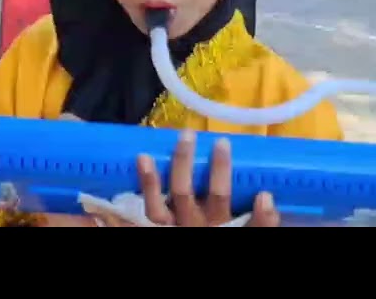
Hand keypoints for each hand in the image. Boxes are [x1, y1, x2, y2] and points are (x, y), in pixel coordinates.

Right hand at [46, 130, 279, 226]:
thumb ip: (115, 222)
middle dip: (184, 163)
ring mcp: (214, 235)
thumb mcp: (135, 230)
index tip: (142, 155)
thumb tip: (107, 210)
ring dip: (221, 172)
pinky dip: (265, 217)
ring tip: (222, 143)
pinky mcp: (237, 240)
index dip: (149, 181)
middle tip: (186, 135)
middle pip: (185, 193)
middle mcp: (188, 231)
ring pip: (218, 200)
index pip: (153, 206)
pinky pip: (254, 230)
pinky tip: (268, 196)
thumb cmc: (160, 235)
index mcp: (164, 233)